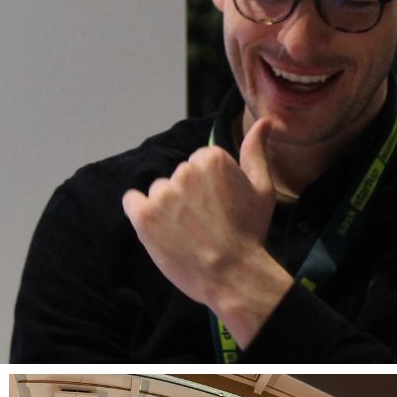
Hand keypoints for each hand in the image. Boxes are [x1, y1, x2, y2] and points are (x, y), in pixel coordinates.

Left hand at [122, 116, 294, 347]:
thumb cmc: (251, 233)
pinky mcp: (143, 215)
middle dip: (187, 198)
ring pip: (157, 192)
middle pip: (177, 178)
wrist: (234, 275)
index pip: (198, 164)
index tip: (218, 209)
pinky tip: (160, 230)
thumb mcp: (262, 189)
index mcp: (211, 158)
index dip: (208, 189)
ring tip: (186, 233)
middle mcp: (184, 170)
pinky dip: (141, 214)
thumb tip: (264, 121)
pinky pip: (132, 201)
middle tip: (204, 225)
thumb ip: (255, 151)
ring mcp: (162, 193)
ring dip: (166, 209)